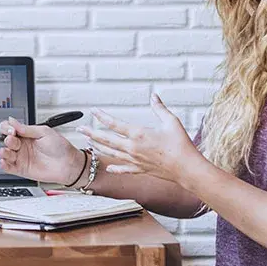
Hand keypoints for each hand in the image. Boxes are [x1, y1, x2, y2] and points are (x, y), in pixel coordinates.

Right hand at [0, 117, 84, 185]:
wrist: (69, 164)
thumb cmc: (60, 148)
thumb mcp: (44, 132)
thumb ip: (27, 129)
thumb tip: (12, 121)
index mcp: (26, 134)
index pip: (10, 128)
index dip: (7, 128)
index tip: (12, 130)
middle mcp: (22, 145)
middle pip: (6, 140)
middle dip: (7, 139)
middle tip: (12, 139)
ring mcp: (21, 157)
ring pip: (5, 154)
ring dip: (3, 152)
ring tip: (7, 151)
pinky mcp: (22, 169)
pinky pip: (8, 167)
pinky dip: (4, 165)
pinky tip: (4, 161)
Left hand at [77, 94, 202, 182]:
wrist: (186, 168)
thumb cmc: (181, 144)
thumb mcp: (171, 121)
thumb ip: (159, 108)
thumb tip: (154, 96)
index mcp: (138, 134)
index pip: (114, 123)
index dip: (102, 116)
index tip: (93, 111)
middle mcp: (132, 148)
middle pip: (106, 140)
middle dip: (92, 133)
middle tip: (81, 128)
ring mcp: (134, 160)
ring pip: (111, 154)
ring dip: (98, 148)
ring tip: (89, 143)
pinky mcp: (140, 169)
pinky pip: (123, 168)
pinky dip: (114, 167)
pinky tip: (108, 166)